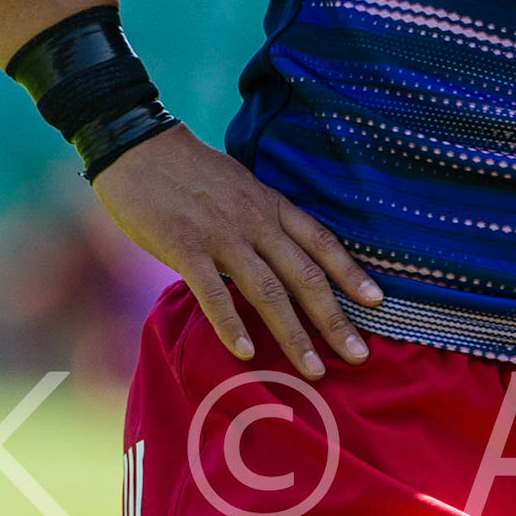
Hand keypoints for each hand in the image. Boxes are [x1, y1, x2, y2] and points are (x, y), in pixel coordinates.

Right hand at [92, 123, 381, 377]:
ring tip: (313, 370)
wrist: (137, 145)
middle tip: (359, 355)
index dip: (351, 273)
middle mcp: (255, 222)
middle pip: (305, 275)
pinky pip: (212, 293)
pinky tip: (246, 353)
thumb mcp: (238, 185)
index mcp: (269, 205)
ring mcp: (221, 236)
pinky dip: (231, 324)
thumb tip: (277, 250)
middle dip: (335, 319)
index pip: (321, 242)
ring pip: (268, 291)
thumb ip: (260, 217)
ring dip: (293, 334)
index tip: (378, 302)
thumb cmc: (185, 168)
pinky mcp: (185, 248)